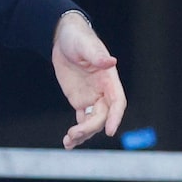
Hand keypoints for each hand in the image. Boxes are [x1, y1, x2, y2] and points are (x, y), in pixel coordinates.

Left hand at [53, 12, 125, 147]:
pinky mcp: (80, 101)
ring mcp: (92, 98)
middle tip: (73, 134)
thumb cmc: (78, 38)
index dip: (116, 117)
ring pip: (93, 122)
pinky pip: (82, 120)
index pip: (118, 102)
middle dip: (90, 128)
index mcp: (109, 79)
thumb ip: (97, 55)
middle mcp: (103, 91)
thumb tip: (110, 61)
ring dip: (83, 135)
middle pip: (102, 116)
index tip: (110, 131)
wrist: (64, 38)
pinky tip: (68, 143)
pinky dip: (77, 133)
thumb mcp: (85, 45)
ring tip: (68, 142)